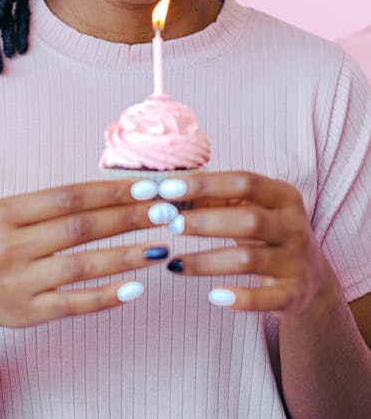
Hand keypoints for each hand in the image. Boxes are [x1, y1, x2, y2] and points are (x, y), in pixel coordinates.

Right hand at [0, 180, 168, 335]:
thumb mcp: (9, 213)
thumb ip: (53, 204)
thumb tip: (117, 191)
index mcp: (5, 212)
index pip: (68, 197)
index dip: (110, 192)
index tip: (146, 189)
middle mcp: (9, 246)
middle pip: (79, 228)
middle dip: (127, 219)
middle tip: (165, 213)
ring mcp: (19, 282)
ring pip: (82, 266)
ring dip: (126, 256)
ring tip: (162, 248)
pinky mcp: (29, 314)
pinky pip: (74, 304)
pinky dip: (106, 296)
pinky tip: (136, 288)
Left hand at [160, 171, 337, 317]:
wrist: (312, 279)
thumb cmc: (266, 234)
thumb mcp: (250, 209)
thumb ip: (215, 199)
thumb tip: (168, 192)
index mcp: (284, 196)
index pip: (244, 181)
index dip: (205, 184)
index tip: (168, 188)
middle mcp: (294, 226)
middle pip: (248, 219)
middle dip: (205, 222)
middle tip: (170, 224)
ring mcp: (296, 261)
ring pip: (248, 260)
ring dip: (207, 261)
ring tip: (174, 263)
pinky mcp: (294, 294)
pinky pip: (265, 299)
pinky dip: (240, 299)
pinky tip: (213, 296)